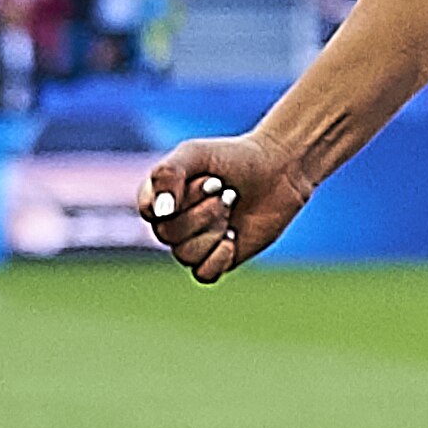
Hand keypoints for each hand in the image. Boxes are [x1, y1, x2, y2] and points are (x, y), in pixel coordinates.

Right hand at [142, 133, 308, 283]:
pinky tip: (233, 237)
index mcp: (160, 196)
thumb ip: (167, 174)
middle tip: (227, 192)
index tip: (208, 178)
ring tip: (232, 208)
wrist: (277, 171)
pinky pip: (204, 274)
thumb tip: (159, 213)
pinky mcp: (219, 258)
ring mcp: (195, 242)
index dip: (178, 199)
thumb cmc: (233, 158)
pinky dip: (218, 257)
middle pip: (168, 235)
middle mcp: (173, 222)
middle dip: (203, 213)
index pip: (150, 211)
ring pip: (185, 255)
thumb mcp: (195, 154)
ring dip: (213, 230)